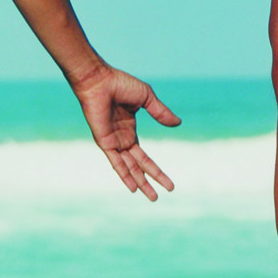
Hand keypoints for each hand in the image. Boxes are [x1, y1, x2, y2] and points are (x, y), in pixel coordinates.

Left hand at [72, 63, 180, 199]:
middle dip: (150, 180)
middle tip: (161, 195)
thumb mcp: (146, 98)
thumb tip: (178, 123)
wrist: (99, 81)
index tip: (168, 181)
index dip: (155, 169)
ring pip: (129, 168)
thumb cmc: (120, 84)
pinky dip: (124, 174)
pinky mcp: (105, 141)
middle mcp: (121, 139)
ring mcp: (113, 142)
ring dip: (140, 182)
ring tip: (152, 197)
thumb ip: (160, 112)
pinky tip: (133, 186)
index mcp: (129, 129)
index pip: (143, 156)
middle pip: (138, 166)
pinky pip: (116, 162)